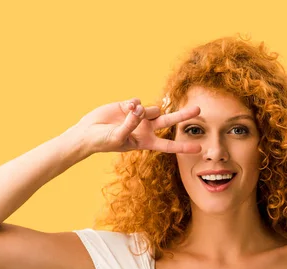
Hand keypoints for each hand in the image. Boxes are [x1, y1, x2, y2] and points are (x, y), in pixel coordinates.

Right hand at [66, 97, 201, 153]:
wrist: (88, 132)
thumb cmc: (103, 141)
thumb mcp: (118, 138)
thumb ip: (131, 124)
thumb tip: (140, 109)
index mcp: (146, 142)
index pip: (168, 145)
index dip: (183, 147)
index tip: (199, 149)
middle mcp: (146, 128)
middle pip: (169, 121)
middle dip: (183, 115)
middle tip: (198, 109)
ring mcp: (139, 116)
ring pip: (153, 108)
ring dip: (144, 111)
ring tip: (131, 114)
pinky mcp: (130, 106)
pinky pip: (138, 101)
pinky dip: (133, 105)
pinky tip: (125, 108)